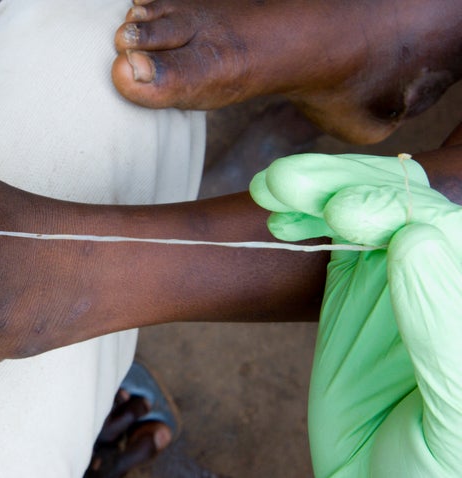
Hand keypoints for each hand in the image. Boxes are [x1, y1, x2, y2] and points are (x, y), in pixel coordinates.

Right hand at [251, 152, 461, 476]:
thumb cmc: (442, 463)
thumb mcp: (453, 404)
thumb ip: (440, 321)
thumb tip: (416, 236)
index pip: (437, 222)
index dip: (389, 207)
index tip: (342, 214)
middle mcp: (433, 274)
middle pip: (394, 201)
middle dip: (342, 182)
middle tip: (288, 181)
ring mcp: (388, 280)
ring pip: (356, 210)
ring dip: (314, 190)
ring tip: (273, 187)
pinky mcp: (349, 294)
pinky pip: (326, 241)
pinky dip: (299, 219)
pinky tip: (279, 215)